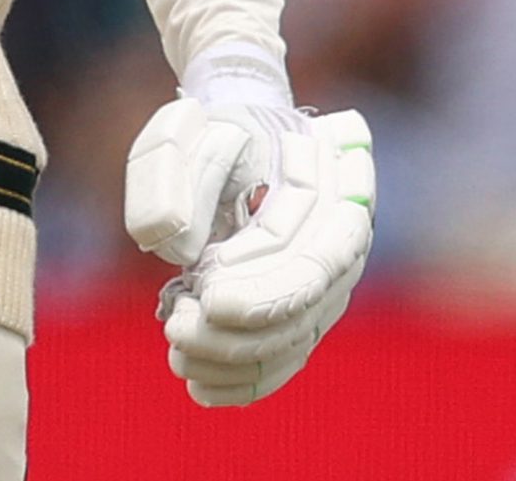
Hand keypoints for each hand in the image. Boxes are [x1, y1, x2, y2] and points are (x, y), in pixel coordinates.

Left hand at [126, 99, 375, 404]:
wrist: (237, 139)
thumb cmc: (212, 133)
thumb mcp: (185, 133)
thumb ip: (173, 179)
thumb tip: (179, 250)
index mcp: (334, 191)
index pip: (315, 263)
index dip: (267, 293)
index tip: (209, 298)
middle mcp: (342, 246)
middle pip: (302, 313)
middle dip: (236, 334)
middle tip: (176, 327)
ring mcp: (325, 286)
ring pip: (291, 345)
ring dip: (231, 359)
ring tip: (177, 348)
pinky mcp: (300, 315)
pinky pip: (282, 361)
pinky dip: (241, 381)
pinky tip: (198, 383)